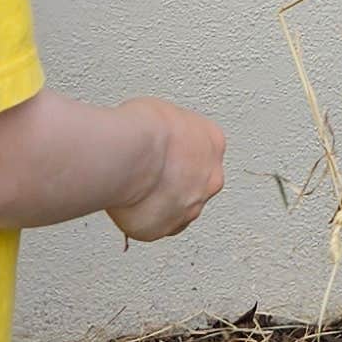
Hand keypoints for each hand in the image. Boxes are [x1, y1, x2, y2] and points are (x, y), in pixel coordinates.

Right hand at [107, 98, 226, 242]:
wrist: (132, 155)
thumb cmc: (145, 129)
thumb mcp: (162, 112)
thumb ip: (167, 133)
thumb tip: (153, 137)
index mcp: (213, 143)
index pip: (204, 152)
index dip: (180, 153)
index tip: (163, 154)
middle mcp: (210, 179)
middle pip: (196, 185)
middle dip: (175, 183)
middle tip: (149, 175)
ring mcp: (190, 208)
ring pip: (177, 209)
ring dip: (160, 204)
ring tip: (134, 191)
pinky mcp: (163, 229)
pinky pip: (153, 227)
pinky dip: (142, 219)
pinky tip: (128, 205)